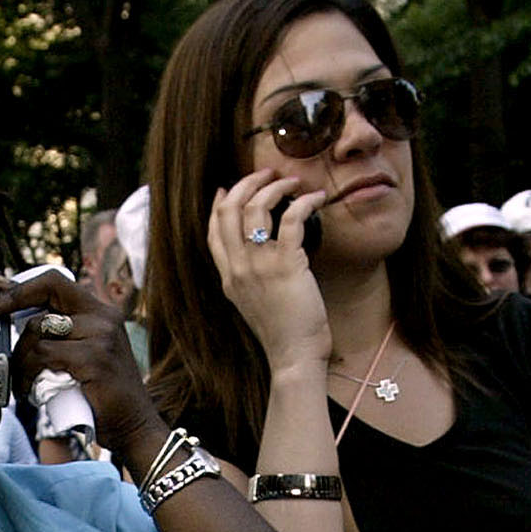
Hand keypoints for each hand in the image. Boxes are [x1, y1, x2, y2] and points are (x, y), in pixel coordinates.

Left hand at [0, 267, 156, 457]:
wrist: (134, 427)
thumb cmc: (102, 396)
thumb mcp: (87, 355)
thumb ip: (63, 336)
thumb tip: (16, 319)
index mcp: (102, 312)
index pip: (54, 282)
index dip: (20, 287)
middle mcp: (104, 317)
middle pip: (42, 302)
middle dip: (13, 325)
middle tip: (5, 354)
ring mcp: (102, 336)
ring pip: (38, 332)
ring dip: (19, 359)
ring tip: (20, 382)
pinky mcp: (95, 358)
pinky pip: (43, 355)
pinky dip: (27, 373)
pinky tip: (27, 390)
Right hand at [203, 169, 333, 376]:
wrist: (293, 358)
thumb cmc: (282, 335)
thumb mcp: (253, 304)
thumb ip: (249, 278)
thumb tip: (261, 254)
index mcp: (227, 277)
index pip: (212, 231)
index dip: (220, 203)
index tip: (229, 187)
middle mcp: (237, 268)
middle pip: (229, 210)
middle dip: (246, 183)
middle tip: (267, 174)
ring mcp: (259, 265)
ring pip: (255, 207)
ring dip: (275, 186)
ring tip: (292, 182)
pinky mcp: (286, 264)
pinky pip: (291, 218)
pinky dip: (305, 202)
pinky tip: (317, 198)